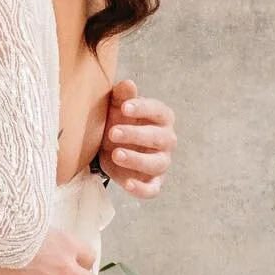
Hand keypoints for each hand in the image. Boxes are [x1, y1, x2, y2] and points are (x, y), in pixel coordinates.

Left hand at [98, 79, 175, 198]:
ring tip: (116, 154)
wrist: (109, 145)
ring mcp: (161, 162)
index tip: (124, 108)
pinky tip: (128, 183)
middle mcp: (166, 140)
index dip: (143, 109)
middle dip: (136, 135)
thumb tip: (128, 84)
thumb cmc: (118, 120)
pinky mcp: (152, 182)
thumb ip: (122, 95)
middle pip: (159, 138)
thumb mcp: (117, 106)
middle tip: (112, 132)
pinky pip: (152, 189)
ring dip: (137, 160)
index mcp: (161, 118)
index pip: (159, 111)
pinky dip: (142, 189)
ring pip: (157, 164)